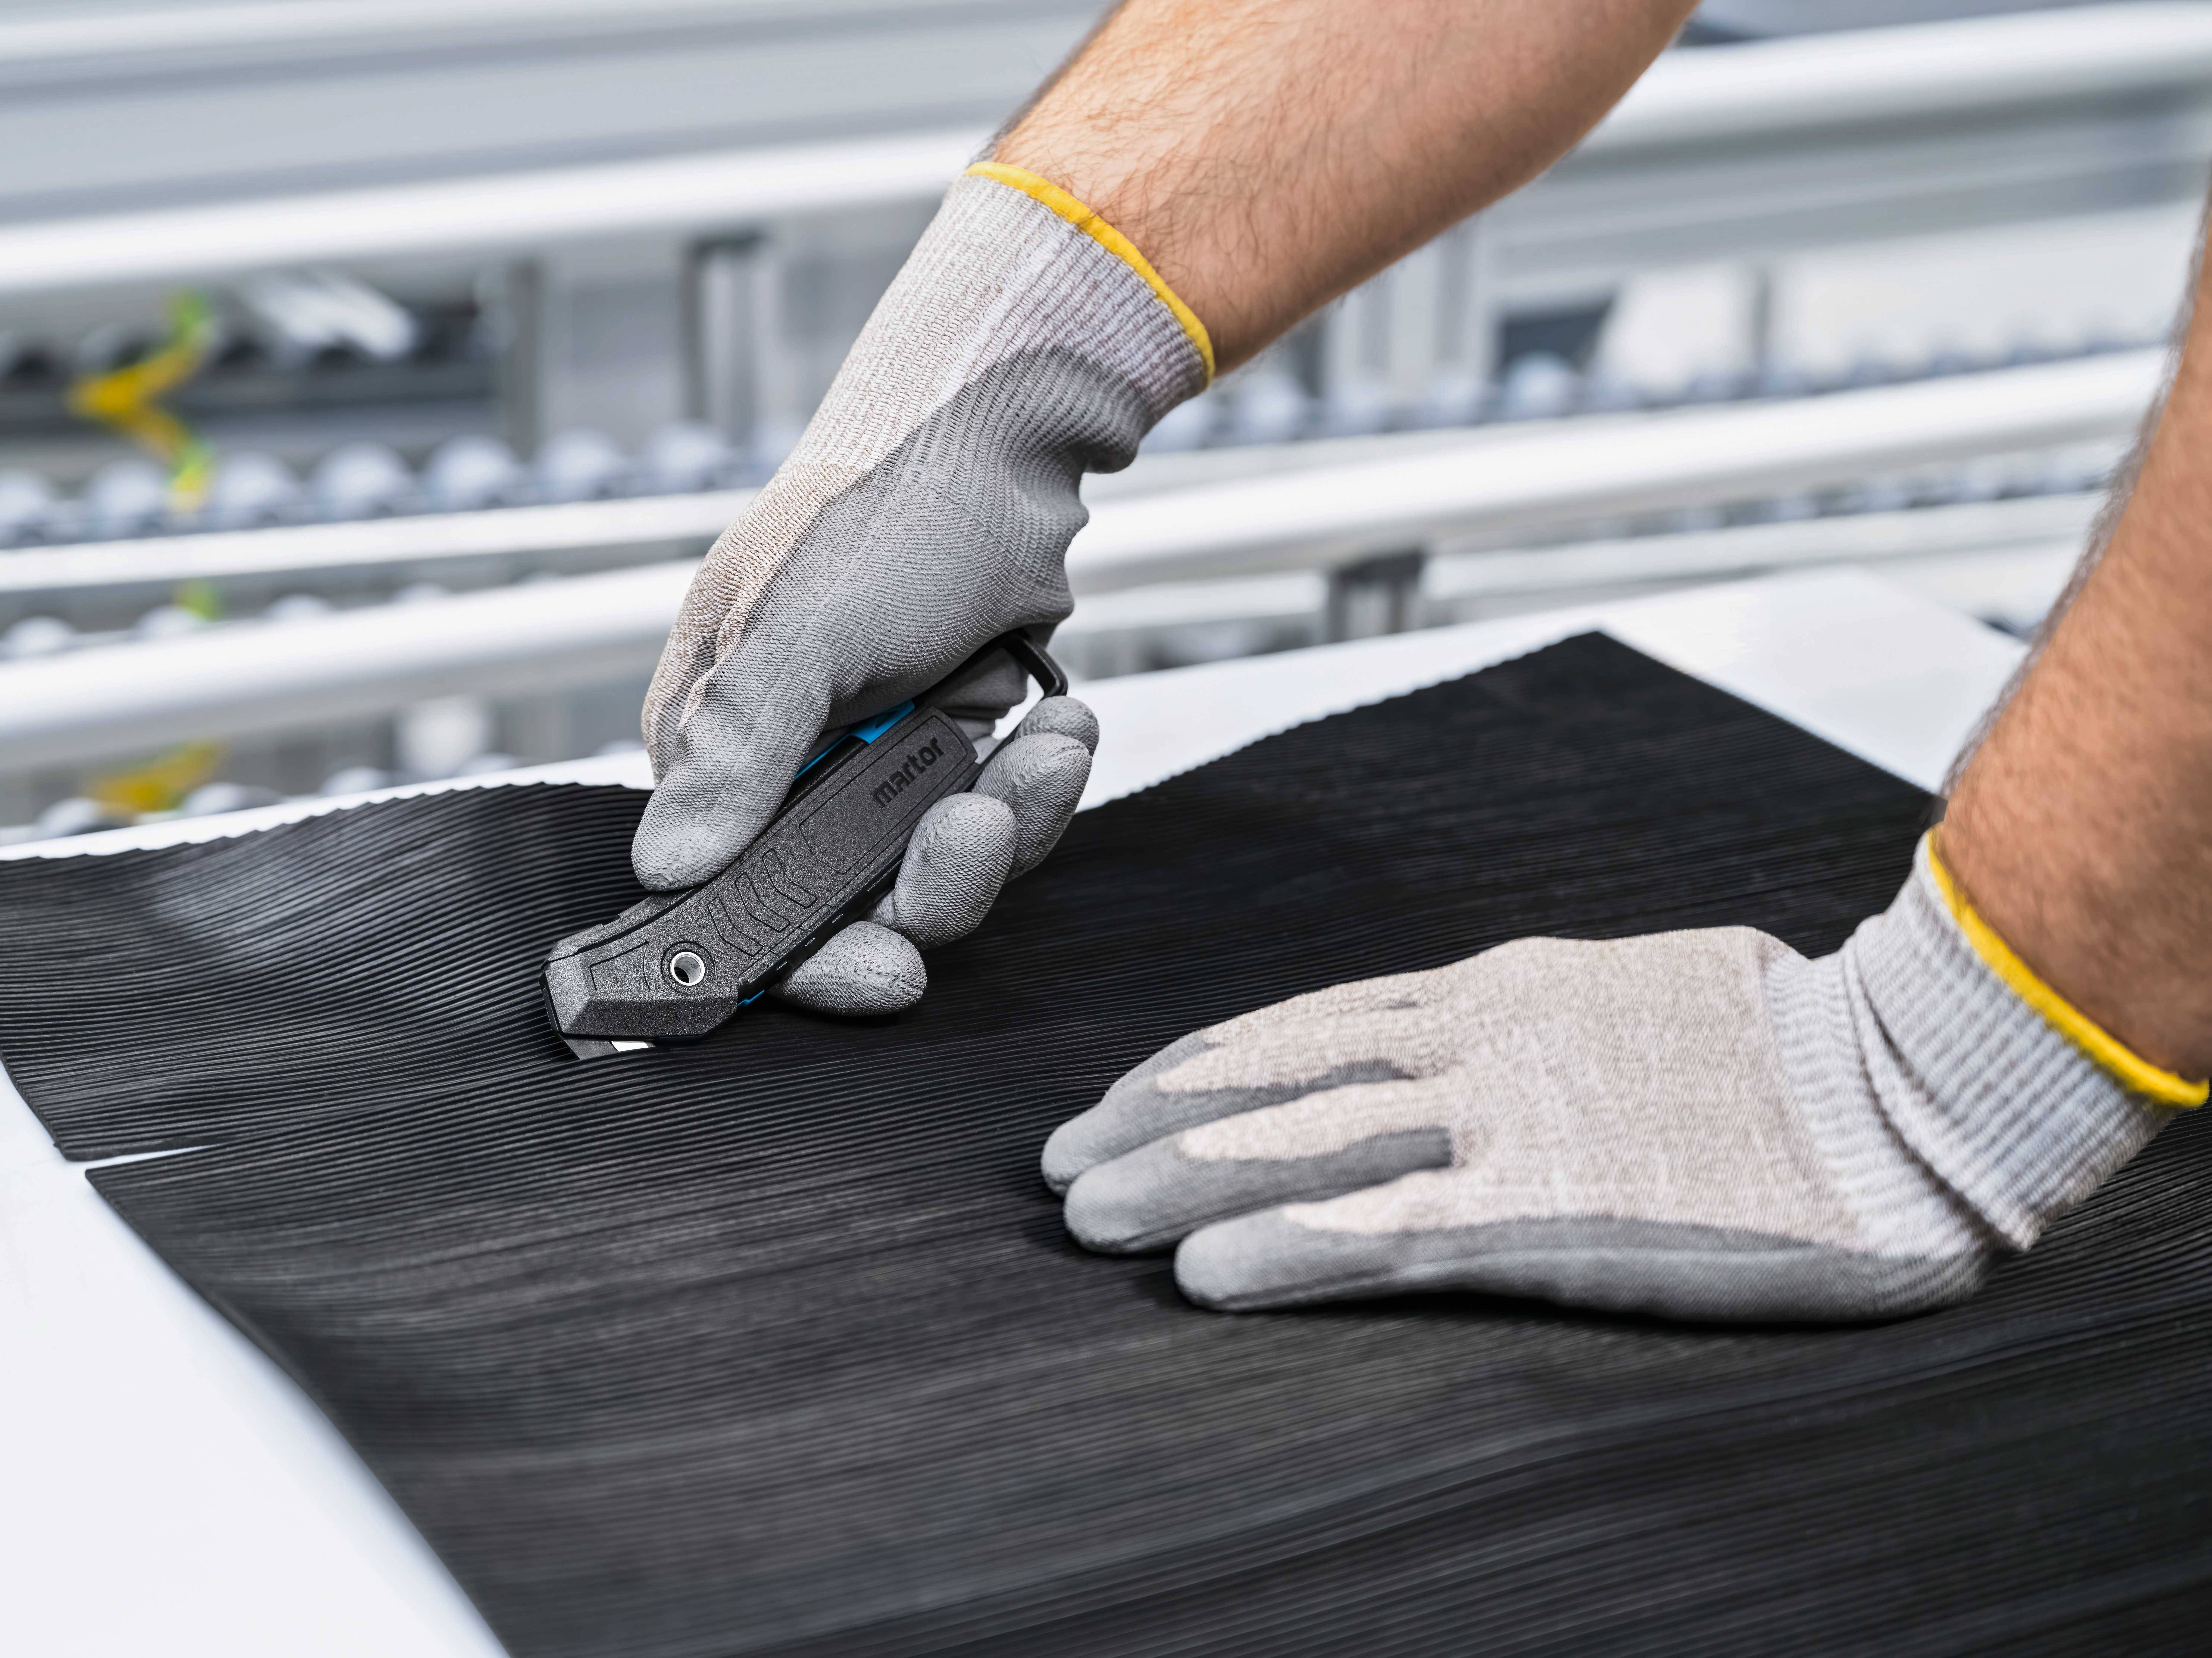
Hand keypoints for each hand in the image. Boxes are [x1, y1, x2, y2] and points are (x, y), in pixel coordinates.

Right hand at [634, 165, 1203, 1014]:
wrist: (1002, 436)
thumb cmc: (885, 510)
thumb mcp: (800, 630)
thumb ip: (735, 754)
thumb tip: (663, 868)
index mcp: (713, 743)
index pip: (731, 898)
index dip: (802, 955)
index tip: (881, 974)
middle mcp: (787, 767)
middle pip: (849, 904)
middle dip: (932, 882)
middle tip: (980, 832)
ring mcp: (874, 763)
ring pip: (936, 869)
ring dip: (1006, 820)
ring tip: (1049, 741)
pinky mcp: (952, 750)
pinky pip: (994, 820)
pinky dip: (1035, 783)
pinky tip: (1061, 723)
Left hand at [1042, 838, 2173, 1321]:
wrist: (1904, 1077)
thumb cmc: (1779, 1043)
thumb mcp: (1625, 999)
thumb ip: (1531, 1024)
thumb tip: (1465, 1038)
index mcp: (1501, 992)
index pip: (1310, 1022)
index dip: (1203, 1064)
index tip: (1124, 1097)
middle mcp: (1481, 1042)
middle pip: (1279, 1079)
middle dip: (1156, 1124)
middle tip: (1061, 1165)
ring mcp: (1514, 1122)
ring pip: (1306, 1148)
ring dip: (1184, 1182)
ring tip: (1086, 1215)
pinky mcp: (1558, 1210)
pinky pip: (1391, 1234)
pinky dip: (1289, 1254)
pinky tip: (1207, 1276)